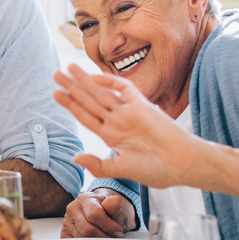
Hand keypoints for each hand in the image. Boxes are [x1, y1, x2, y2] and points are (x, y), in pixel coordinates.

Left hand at [52, 64, 199, 188]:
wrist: (183, 165)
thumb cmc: (157, 170)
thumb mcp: (121, 169)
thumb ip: (98, 164)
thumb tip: (74, 158)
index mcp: (112, 135)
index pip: (85, 116)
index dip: (70, 104)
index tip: (55, 93)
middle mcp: (118, 121)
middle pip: (90, 100)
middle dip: (72, 87)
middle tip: (55, 74)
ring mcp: (130, 113)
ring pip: (103, 93)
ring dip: (86, 81)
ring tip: (68, 68)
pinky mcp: (144, 107)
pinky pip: (125, 90)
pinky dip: (111, 82)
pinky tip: (95, 76)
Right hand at [62, 189, 134, 237]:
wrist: (98, 215)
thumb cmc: (106, 212)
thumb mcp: (112, 208)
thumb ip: (113, 206)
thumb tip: (115, 200)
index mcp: (84, 198)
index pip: (94, 214)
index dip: (108, 226)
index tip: (118, 232)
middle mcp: (72, 208)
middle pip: (88, 228)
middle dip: (103, 236)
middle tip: (112, 239)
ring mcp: (66, 221)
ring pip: (82, 237)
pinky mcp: (64, 232)